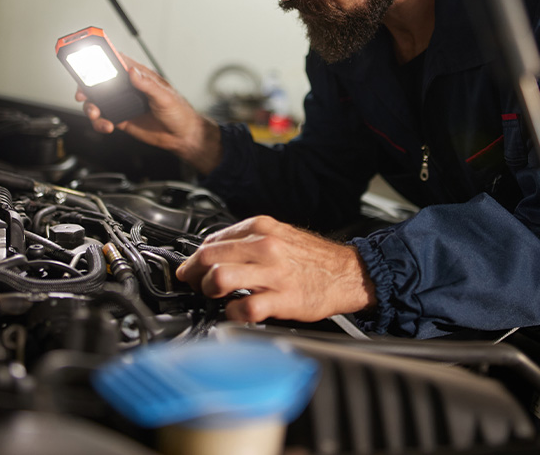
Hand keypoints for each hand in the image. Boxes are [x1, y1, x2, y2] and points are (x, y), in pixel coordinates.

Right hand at [76, 56, 222, 174]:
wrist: (181, 136)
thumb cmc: (179, 112)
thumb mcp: (164, 96)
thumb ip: (148, 85)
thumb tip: (133, 72)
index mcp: (139, 76)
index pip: (116, 62)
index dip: (100, 60)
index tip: (87, 61)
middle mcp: (128, 88)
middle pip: (100, 82)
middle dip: (87, 87)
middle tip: (83, 94)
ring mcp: (123, 103)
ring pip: (97, 101)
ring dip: (91, 107)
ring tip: (96, 114)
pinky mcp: (121, 118)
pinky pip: (103, 119)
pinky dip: (99, 122)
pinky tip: (107, 125)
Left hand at [176, 215, 375, 322]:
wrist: (347, 273)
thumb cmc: (311, 258)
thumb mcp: (278, 234)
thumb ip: (248, 240)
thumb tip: (214, 252)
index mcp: (261, 227)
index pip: (212, 241)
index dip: (196, 259)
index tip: (192, 269)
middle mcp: (264, 246)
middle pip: (208, 258)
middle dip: (193, 275)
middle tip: (195, 285)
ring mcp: (273, 273)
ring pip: (219, 278)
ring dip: (208, 290)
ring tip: (214, 297)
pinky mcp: (282, 299)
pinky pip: (243, 308)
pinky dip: (232, 313)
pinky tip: (236, 312)